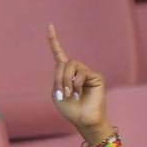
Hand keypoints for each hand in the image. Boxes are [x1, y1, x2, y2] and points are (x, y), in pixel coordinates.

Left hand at [47, 24, 110, 141]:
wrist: (84, 120)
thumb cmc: (70, 110)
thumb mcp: (57, 93)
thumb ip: (58, 77)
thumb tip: (66, 64)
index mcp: (65, 74)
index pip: (59, 54)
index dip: (54, 40)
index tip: (50, 25)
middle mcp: (76, 71)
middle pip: (63, 63)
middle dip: (59, 77)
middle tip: (62, 93)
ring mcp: (87, 73)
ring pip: (72, 65)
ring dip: (66, 80)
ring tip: (70, 93)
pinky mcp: (96, 76)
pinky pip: (81, 73)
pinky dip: (76, 83)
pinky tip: (78, 94)